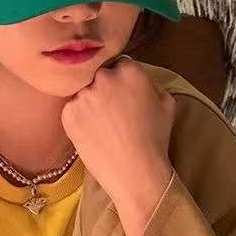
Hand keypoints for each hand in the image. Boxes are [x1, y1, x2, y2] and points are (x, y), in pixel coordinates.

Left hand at [61, 59, 175, 235]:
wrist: (135, 171)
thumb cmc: (155, 138)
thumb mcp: (166, 103)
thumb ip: (150, 81)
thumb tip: (136, 75)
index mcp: (129, 71)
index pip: (119, 64)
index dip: (121, 78)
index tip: (123, 93)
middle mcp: (103, 78)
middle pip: (98, 74)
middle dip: (103, 86)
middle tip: (111, 109)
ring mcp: (83, 95)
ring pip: (83, 90)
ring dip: (90, 101)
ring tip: (102, 124)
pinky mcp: (68, 113)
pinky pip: (72, 107)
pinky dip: (79, 117)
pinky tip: (92, 131)